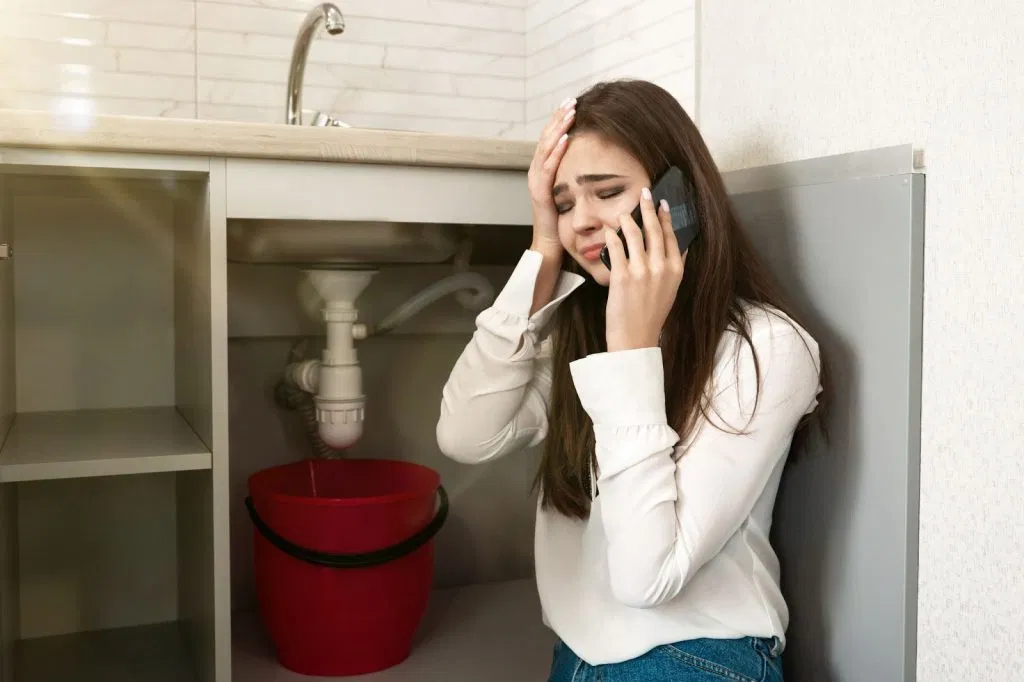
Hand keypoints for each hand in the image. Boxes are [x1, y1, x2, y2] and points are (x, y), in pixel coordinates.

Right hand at [527, 98, 575, 256]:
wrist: (550, 249)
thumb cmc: (564, 225)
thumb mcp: (572, 194)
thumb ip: (577, 177)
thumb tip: (596, 161)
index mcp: (545, 171)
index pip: (552, 139)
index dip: (560, 121)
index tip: (573, 104)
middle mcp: (537, 173)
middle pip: (546, 138)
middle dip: (559, 118)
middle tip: (571, 100)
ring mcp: (536, 183)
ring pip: (546, 149)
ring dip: (557, 129)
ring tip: (569, 113)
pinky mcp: (540, 194)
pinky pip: (548, 170)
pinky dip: (556, 153)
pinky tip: (565, 140)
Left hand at [603, 188, 685, 352]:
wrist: (635, 338)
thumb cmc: (651, 315)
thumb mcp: (670, 290)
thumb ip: (674, 266)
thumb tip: (680, 244)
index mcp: (676, 270)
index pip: (672, 235)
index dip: (665, 217)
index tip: (661, 203)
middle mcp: (661, 267)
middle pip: (654, 229)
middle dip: (648, 207)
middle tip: (644, 193)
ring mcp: (641, 271)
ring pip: (634, 234)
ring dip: (627, 219)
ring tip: (621, 213)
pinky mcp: (622, 276)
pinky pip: (615, 247)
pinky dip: (611, 236)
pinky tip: (607, 230)